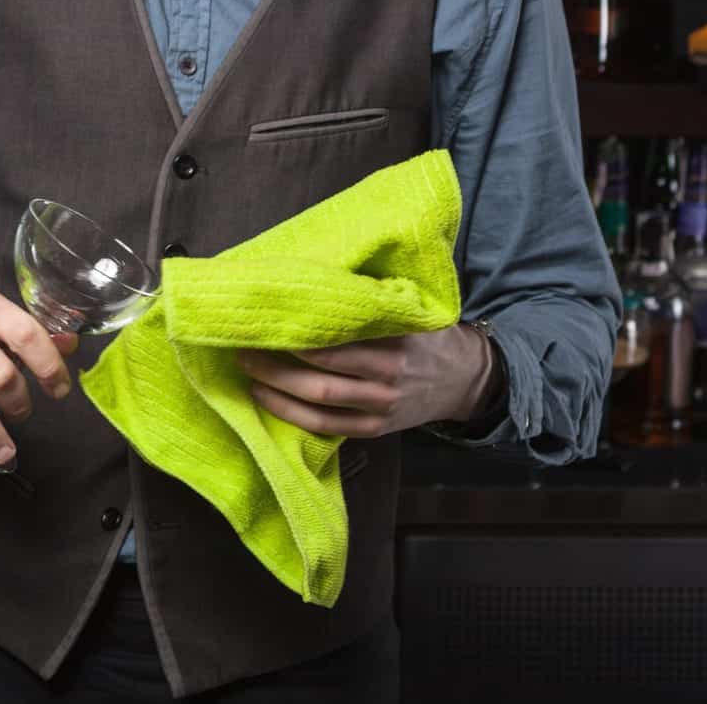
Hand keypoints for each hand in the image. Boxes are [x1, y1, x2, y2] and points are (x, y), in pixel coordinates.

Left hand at [237, 323, 498, 439]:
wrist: (463, 378)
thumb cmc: (422, 334)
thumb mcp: (405, 309)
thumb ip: (368, 300)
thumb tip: (312, 277)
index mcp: (394, 338)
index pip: (336, 337)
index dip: (296, 331)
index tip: (266, 319)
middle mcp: (388, 374)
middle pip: (319, 373)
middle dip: (274, 363)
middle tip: (243, 347)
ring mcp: (382, 406)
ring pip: (318, 402)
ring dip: (276, 388)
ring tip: (247, 372)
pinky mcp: (375, 429)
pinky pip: (326, 427)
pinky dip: (292, 415)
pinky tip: (268, 400)